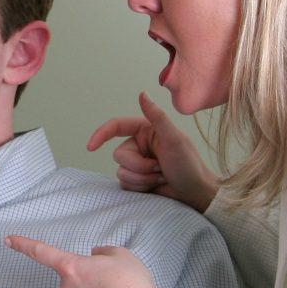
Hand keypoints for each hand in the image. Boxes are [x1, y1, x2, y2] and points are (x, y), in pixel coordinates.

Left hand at [6, 236, 155, 287]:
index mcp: (72, 267)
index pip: (42, 252)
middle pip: (72, 278)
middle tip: (111, 279)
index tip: (8, 240)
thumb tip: (94, 258)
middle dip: (87, 276)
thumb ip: (101, 252)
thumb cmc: (132, 282)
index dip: (23, 244)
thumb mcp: (120, 254)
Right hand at [87, 91, 217, 212]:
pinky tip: (155, 186)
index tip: (90, 147)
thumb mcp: (174, 139)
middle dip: (139, 166)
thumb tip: (142, 93)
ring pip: (121, 172)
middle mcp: (139, 145)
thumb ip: (157, 116)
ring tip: (160, 177)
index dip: (101, 135)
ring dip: (142, 179)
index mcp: (145, 130)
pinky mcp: (136, 180)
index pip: (116, 126)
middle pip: (119, 155)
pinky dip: (140, 187)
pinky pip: (125, 184)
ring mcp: (137, 164)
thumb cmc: (189, 165)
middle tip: (159, 168)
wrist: (196, 193)